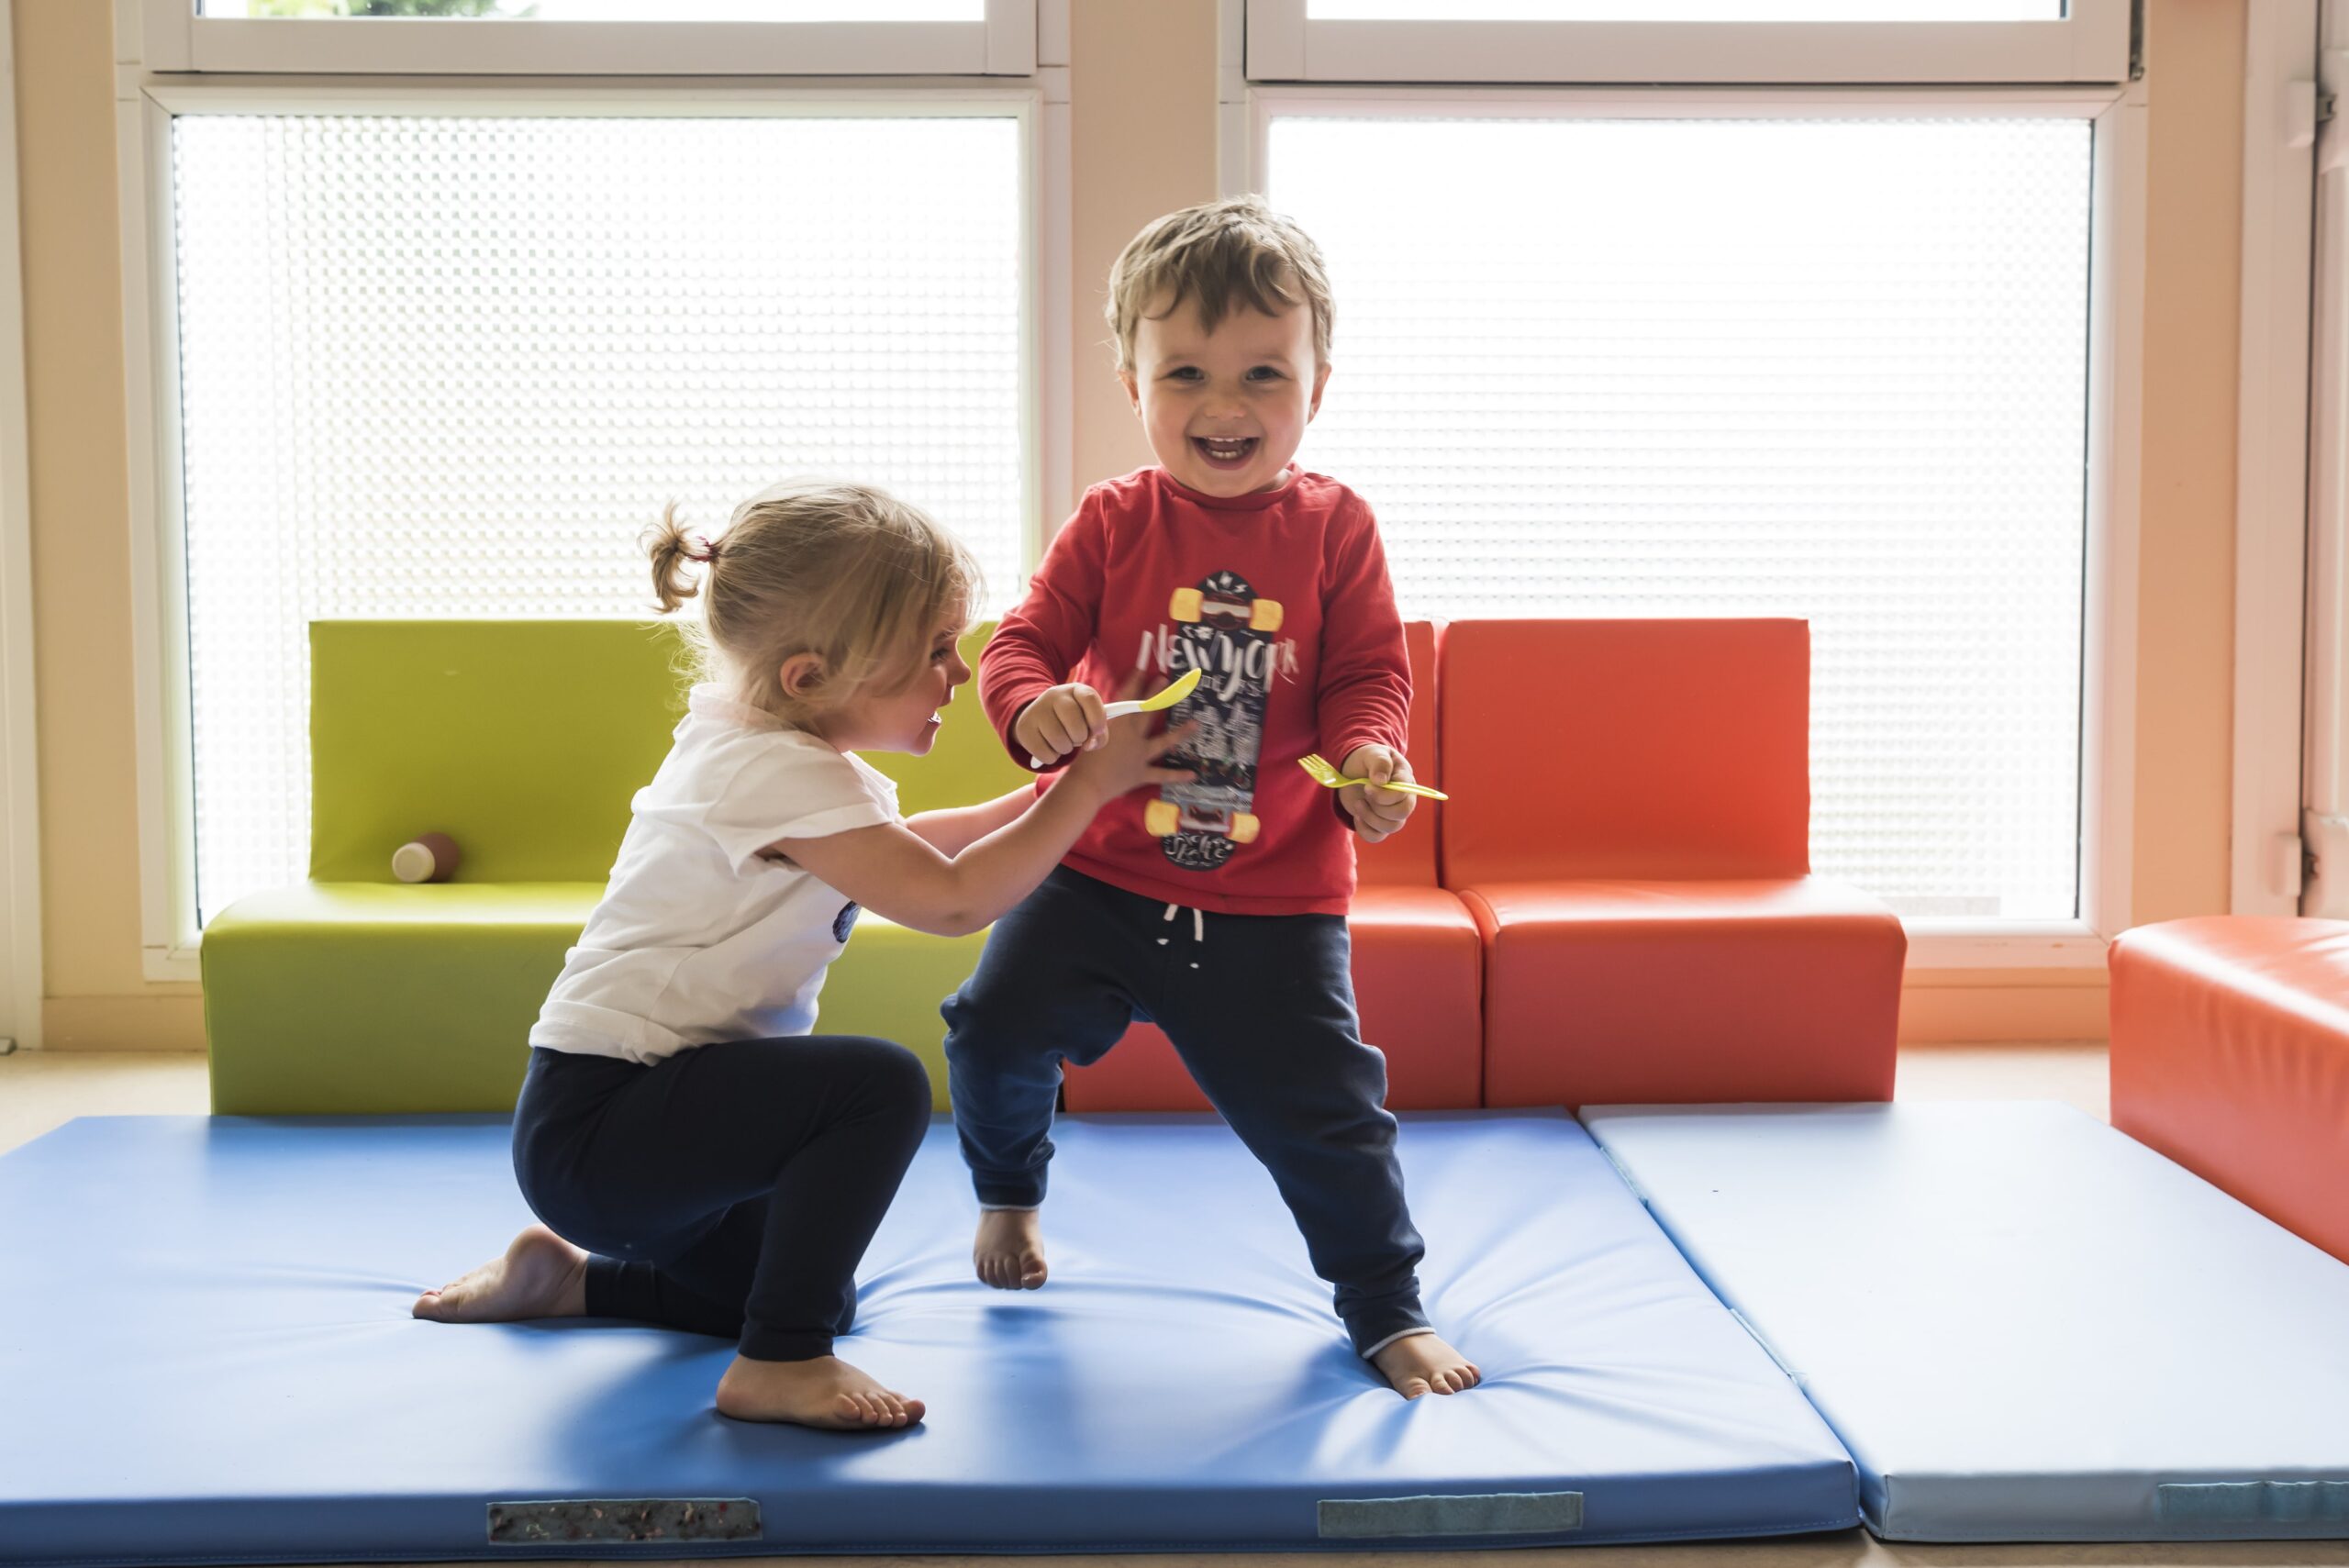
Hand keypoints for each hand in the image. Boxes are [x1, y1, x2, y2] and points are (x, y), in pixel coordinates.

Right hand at [1015, 682, 1107, 766]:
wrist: (1039, 720)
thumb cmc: (1072, 723)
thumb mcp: (1089, 723)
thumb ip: (1098, 734)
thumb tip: (1089, 744)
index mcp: (1075, 690)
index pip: (1089, 698)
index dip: (1097, 718)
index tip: (1098, 731)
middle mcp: (1054, 695)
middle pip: (1074, 721)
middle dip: (1080, 737)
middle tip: (1077, 739)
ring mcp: (1037, 709)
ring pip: (1058, 739)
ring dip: (1066, 749)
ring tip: (1063, 744)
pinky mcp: (1024, 727)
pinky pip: (1044, 753)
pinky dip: (1052, 757)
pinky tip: (1050, 749)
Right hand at [1064, 670, 1195, 799]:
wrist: (1087, 784)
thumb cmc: (1083, 759)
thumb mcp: (1087, 733)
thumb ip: (1099, 722)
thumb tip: (1106, 713)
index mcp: (1117, 724)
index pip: (1127, 698)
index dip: (1135, 682)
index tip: (1142, 669)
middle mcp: (1133, 737)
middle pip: (1147, 712)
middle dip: (1157, 695)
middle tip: (1167, 681)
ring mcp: (1140, 755)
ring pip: (1164, 741)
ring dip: (1181, 732)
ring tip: (1196, 724)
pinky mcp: (1141, 773)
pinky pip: (1162, 774)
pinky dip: (1177, 775)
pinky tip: (1193, 774)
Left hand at [1338, 744, 1415, 845]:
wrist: (1352, 770)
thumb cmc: (1366, 759)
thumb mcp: (1372, 754)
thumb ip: (1379, 762)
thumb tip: (1381, 781)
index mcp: (1405, 779)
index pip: (1404, 794)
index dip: (1384, 794)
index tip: (1367, 786)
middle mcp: (1404, 798)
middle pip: (1402, 813)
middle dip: (1379, 807)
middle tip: (1364, 794)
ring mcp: (1392, 813)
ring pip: (1391, 827)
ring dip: (1370, 817)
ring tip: (1358, 803)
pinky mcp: (1379, 824)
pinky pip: (1377, 837)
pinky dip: (1364, 830)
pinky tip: (1357, 816)